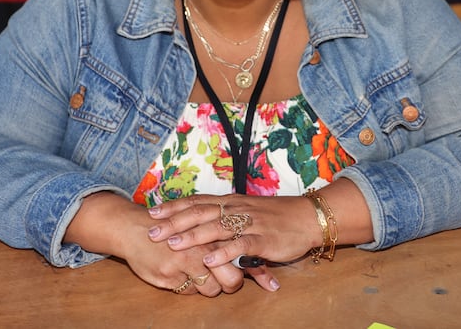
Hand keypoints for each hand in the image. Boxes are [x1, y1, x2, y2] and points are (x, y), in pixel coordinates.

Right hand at [63, 192, 242, 295]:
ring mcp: (187, 260)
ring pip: (211, 289)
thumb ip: (220, 241)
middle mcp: (203, 245)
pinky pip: (190, 291)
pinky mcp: (171, 273)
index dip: (259, 271)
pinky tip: (183, 277)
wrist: (136, 228)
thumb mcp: (199, 229)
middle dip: (233, 285)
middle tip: (229, 284)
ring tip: (200, 277)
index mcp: (214, 231)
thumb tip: (246, 257)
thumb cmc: (171, 228)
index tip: (271, 284)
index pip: (243, 254)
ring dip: (210, 288)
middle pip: (231, 278)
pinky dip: (191, 288)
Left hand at [146, 193, 320, 290]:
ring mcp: (250, 223)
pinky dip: (223, 252)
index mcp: (231, 202)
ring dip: (193, 236)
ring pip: (216, 227)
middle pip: (200, 212)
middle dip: (174, 222)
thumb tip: (203, 222)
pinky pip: (241, 244)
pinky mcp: (263, 239)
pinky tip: (209, 259)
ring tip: (174, 244)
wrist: (308, 217)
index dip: (174, 207)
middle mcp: (236, 209)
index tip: (152, 212)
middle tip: (152, 231)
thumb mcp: (248, 211)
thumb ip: (227, 216)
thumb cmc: (277, 216)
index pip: (197, 201)